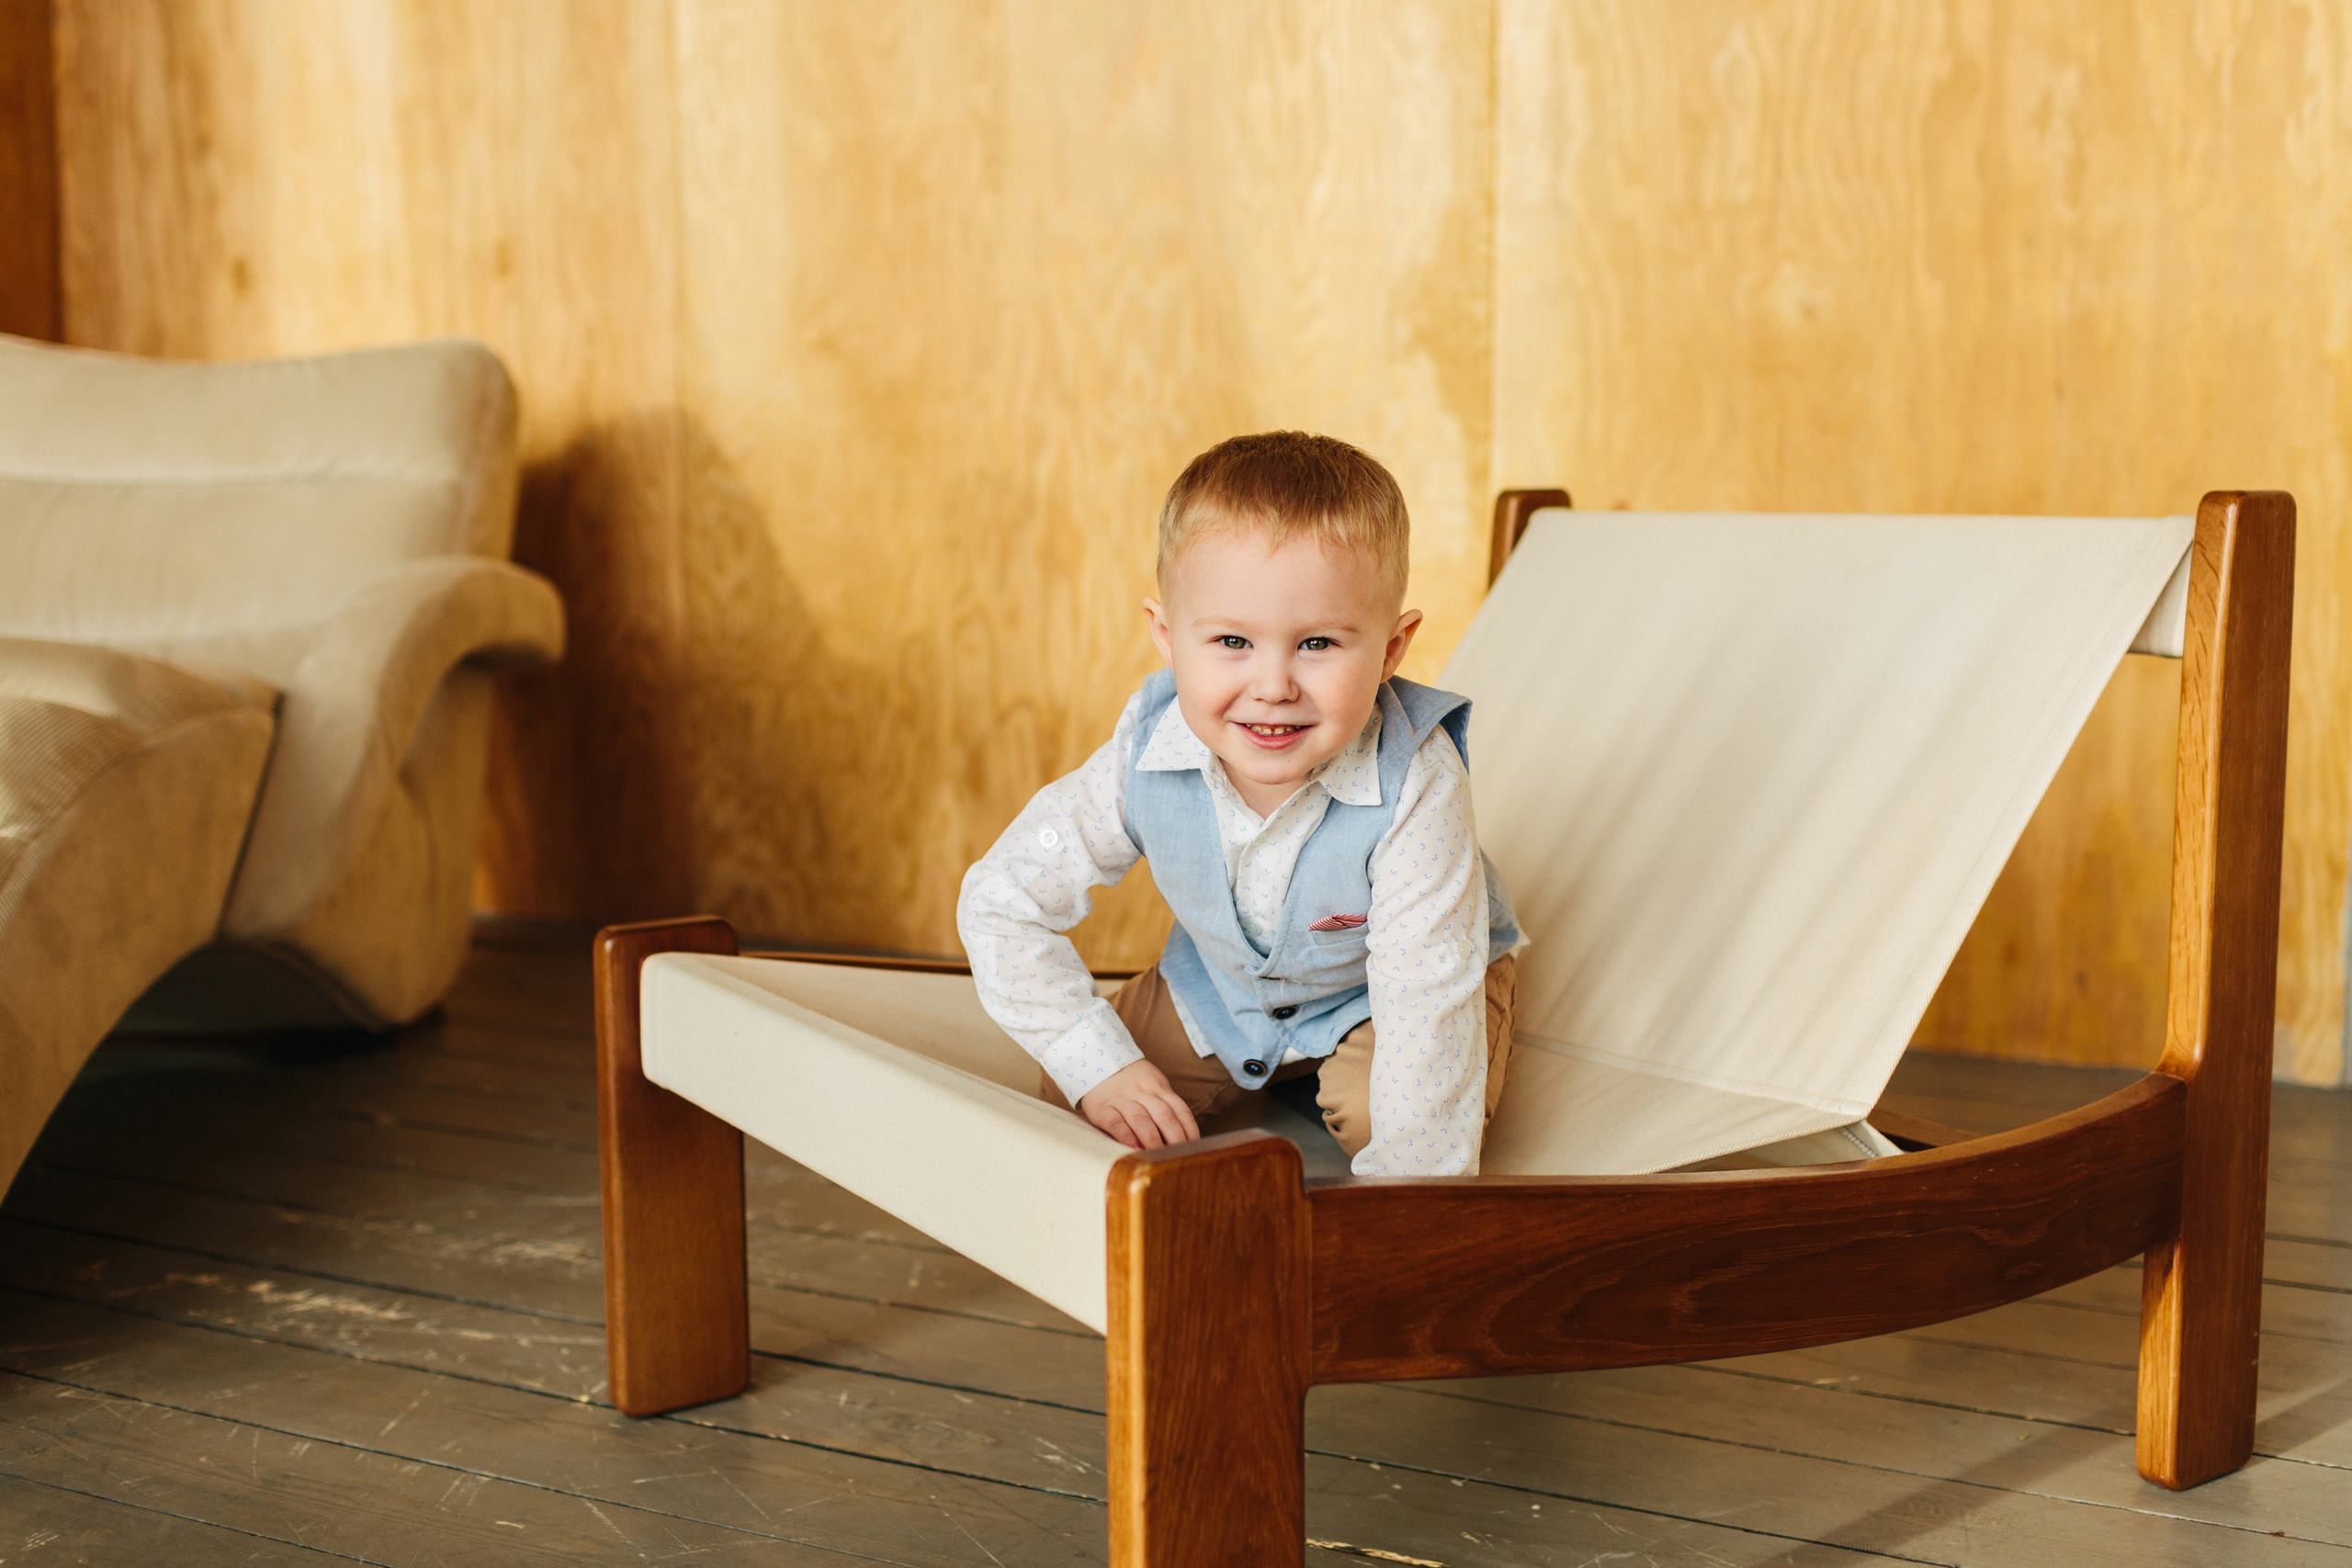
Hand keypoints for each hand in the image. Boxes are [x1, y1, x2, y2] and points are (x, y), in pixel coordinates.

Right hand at [1077, 1060, 1200, 1150]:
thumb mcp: (1151, 1085)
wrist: (1097, 1061)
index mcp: (1159, 1087)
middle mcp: (1143, 1092)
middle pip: (1164, 1116)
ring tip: (1159, 1155)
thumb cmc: (1129, 1081)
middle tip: (1180, 1156)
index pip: (1180, 1109)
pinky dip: (1126, 1136)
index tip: (1194, 1147)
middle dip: (1175, 1138)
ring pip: (1141, 1120)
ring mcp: (1122, 1100)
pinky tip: (1133, 1148)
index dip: (1189, 1130)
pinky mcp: (1102, 1109)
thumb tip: (1183, 1136)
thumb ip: (1164, 1105)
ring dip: (1153, 1139)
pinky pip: (1116, 1123)